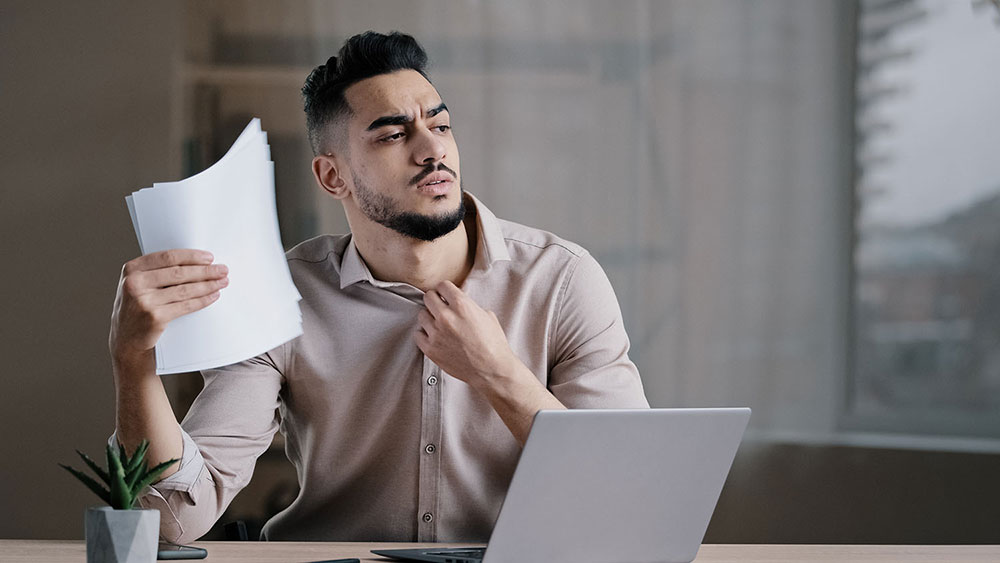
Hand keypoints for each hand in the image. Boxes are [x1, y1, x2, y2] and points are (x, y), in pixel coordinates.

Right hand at [109, 249, 227, 366]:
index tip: (210, 258)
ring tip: (222, 282)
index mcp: (132, 269)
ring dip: (208, 285)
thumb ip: (157, 271)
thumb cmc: (137, 307)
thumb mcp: (139, 284)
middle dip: (205, 271)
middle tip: (223, 270)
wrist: (127, 339)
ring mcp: (144, 301)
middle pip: (179, 273)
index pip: (168, 257)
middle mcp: (135, 283)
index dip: (192, 256)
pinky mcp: (155, 318)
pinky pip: (186, 306)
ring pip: (185, 289)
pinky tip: (213, 296)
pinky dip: (202, 300)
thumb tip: (196, 261)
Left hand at [415, 280, 516, 391]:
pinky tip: (434, 337)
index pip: (442, 285)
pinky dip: (424, 334)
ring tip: (439, 324)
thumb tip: (460, 298)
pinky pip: (418, 334)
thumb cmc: (493, 343)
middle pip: (428, 297)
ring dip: (429, 317)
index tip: (446, 295)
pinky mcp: (430, 349)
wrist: (492, 369)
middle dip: (436, 300)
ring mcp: (436, 333)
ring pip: (421, 315)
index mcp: (462, 305)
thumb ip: (469, 304)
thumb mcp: (487, 315)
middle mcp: (446, 317)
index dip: (446, 290)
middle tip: (441, 307)